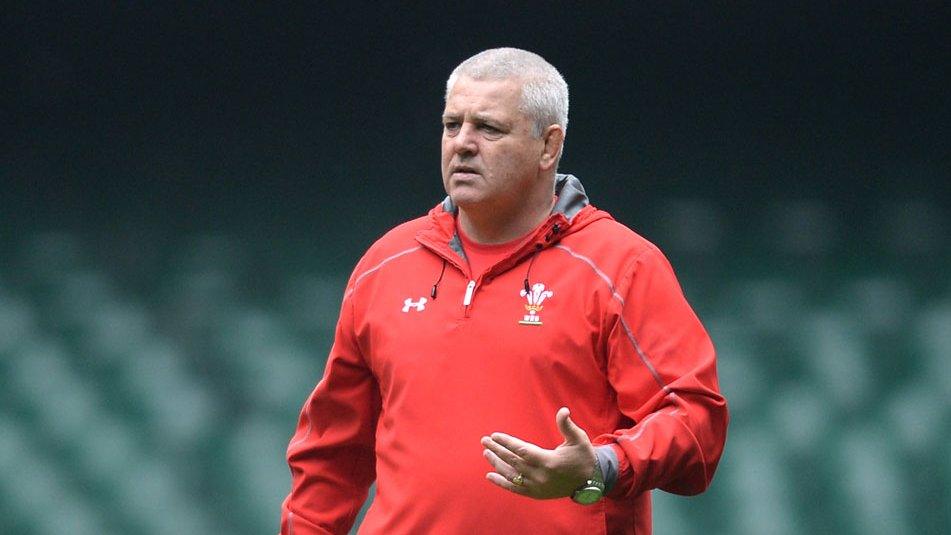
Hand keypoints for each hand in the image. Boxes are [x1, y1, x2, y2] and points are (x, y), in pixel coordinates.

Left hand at [480, 407, 595, 498]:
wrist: (590, 481)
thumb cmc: (583, 456)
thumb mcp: (579, 439)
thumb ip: (567, 425)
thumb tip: (563, 410)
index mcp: (549, 461)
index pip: (522, 451)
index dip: (507, 443)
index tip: (495, 435)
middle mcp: (540, 476)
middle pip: (513, 461)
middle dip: (497, 450)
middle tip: (484, 441)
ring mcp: (537, 487)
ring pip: (511, 475)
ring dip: (497, 464)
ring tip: (486, 453)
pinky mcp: (536, 493)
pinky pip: (515, 489)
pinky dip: (502, 482)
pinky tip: (490, 475)